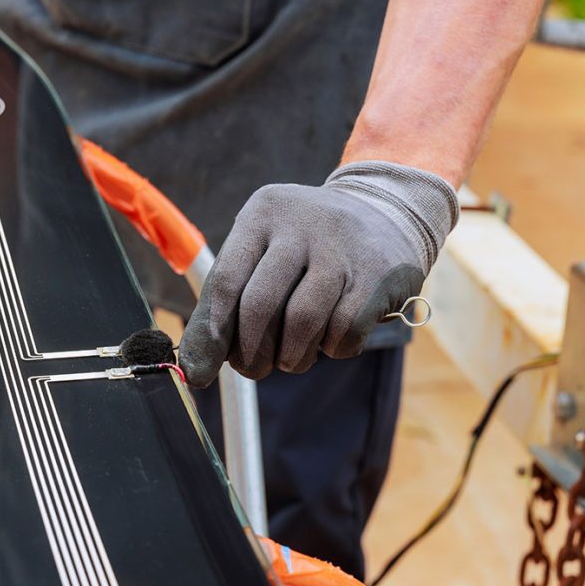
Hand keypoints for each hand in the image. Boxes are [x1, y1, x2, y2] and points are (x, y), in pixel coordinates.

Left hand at [178, 161, 457, 386]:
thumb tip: (196, 365)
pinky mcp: (379, 274)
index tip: (199, 373)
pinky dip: (332, 349)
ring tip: (292, 359)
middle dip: (252, 352)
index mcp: (262, 215)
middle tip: (253, 370)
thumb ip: (230, 299)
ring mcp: (343, 248)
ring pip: (302, 322)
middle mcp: (301, 224)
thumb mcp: (266, 250)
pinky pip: (344, 332)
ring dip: (291, 357)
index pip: (226, 281)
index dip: (210, 334)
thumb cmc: (308, 246)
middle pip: (260, 305)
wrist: (388, 211)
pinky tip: (330, 339)